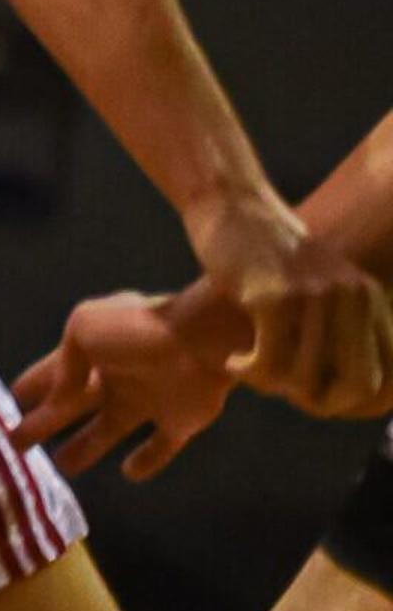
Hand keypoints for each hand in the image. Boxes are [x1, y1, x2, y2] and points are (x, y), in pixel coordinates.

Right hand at [14, 290, 236, 478]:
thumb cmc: (138, 330)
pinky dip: (146, 461)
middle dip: (45, 423)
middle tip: (17, 444)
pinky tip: (128, 472)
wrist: (205, 339)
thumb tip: (58, 396)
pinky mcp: (179, 422)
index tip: (10, 402)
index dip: (32, 386)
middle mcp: (117, 377)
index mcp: (93, 352)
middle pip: (73, 407)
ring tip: (62, 468)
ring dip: (86, 448)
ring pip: (108, 431)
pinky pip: (160, 448)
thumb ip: (64, 364)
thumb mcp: (84, 329)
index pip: (53, 371)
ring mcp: (149, 400)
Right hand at [189, 190, 392, 419]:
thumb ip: (337, 328)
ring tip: (248, 371)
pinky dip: (248, 372)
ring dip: (271, 386)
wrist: (232, 207)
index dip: (349, 401)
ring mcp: (315, 296)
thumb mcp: (316, 288)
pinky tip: (232, 361)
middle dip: (318, 402)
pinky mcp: (273, 297)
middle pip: (357, 387)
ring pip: (307, 379)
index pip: (386, 377)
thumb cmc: (265, 257)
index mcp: (370, 298)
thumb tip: (342, 393)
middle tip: (281, 390)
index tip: (307, 395)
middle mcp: (353, 297)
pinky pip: (268, 364)